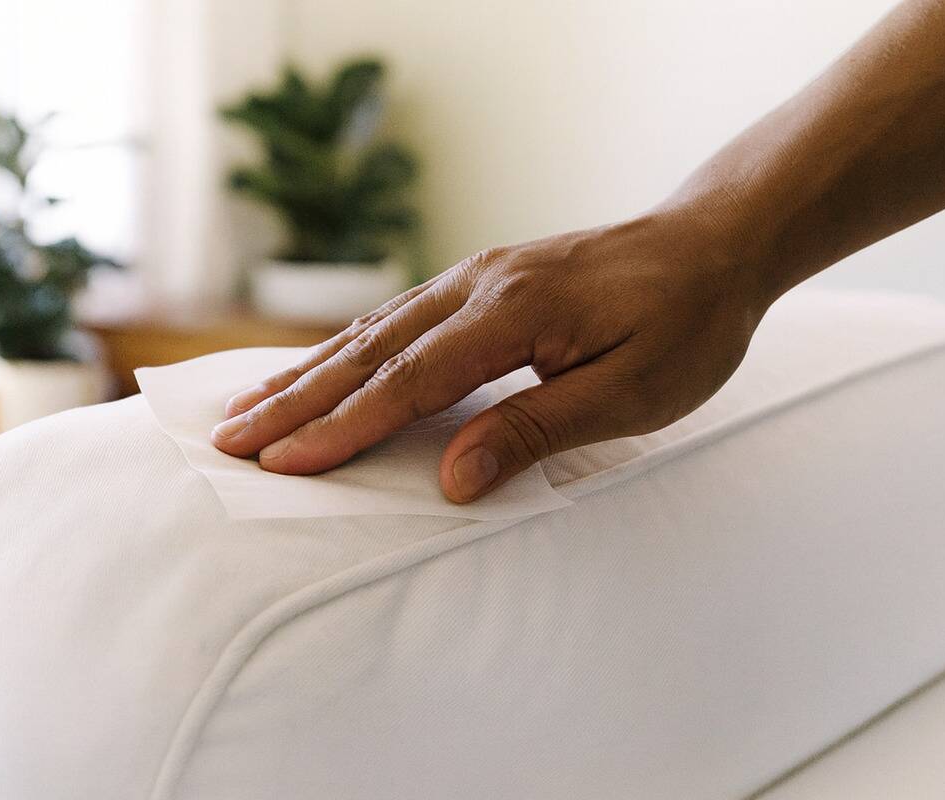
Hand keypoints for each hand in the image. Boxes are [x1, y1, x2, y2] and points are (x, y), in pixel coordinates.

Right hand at [211, 210, 769, 501]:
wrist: (715, 243)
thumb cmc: (687, 323)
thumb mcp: (632, 392)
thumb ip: (536, 430)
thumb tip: (451, 479)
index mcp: (512, 313)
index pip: (407, 383)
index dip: (340, 428)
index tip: (282, 463)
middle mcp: (477, 285)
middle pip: (368, 352)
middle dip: (294, 400)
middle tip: (230, 440)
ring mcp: (474, 276)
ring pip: (371, 329)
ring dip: (306, 371)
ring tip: (248, 404)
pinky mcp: (480, 279)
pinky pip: (395, 316)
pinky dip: (346, 347)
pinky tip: (319, 365)